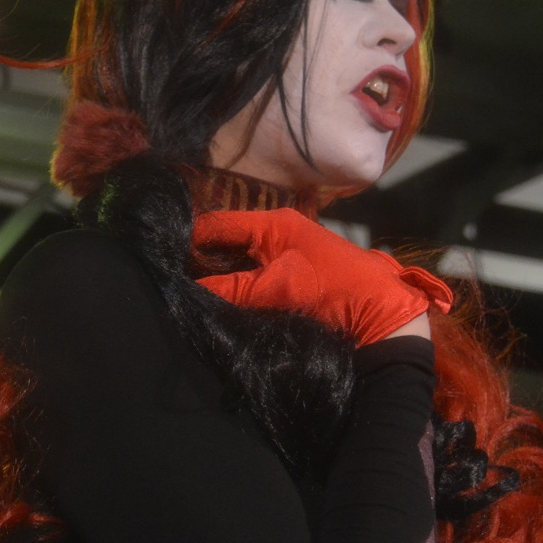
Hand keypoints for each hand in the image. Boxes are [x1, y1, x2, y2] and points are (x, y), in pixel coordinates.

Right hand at [193, 208, 451, 343]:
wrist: (381, 319)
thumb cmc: (334, 288)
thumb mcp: (280, 286)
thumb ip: (233, 288)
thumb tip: (188, 291)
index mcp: (274, 223)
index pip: (219, 224)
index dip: (189, 237)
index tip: (160, 253)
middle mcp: (274, 237)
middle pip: (224, 247)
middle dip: (198, 263)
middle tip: (169, 280)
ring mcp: (280, 263)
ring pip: (234, 269)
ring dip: (215, 282)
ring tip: (185, 295)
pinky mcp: (286, 287)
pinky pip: (249, 287)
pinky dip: (233, 295)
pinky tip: (214, 306)